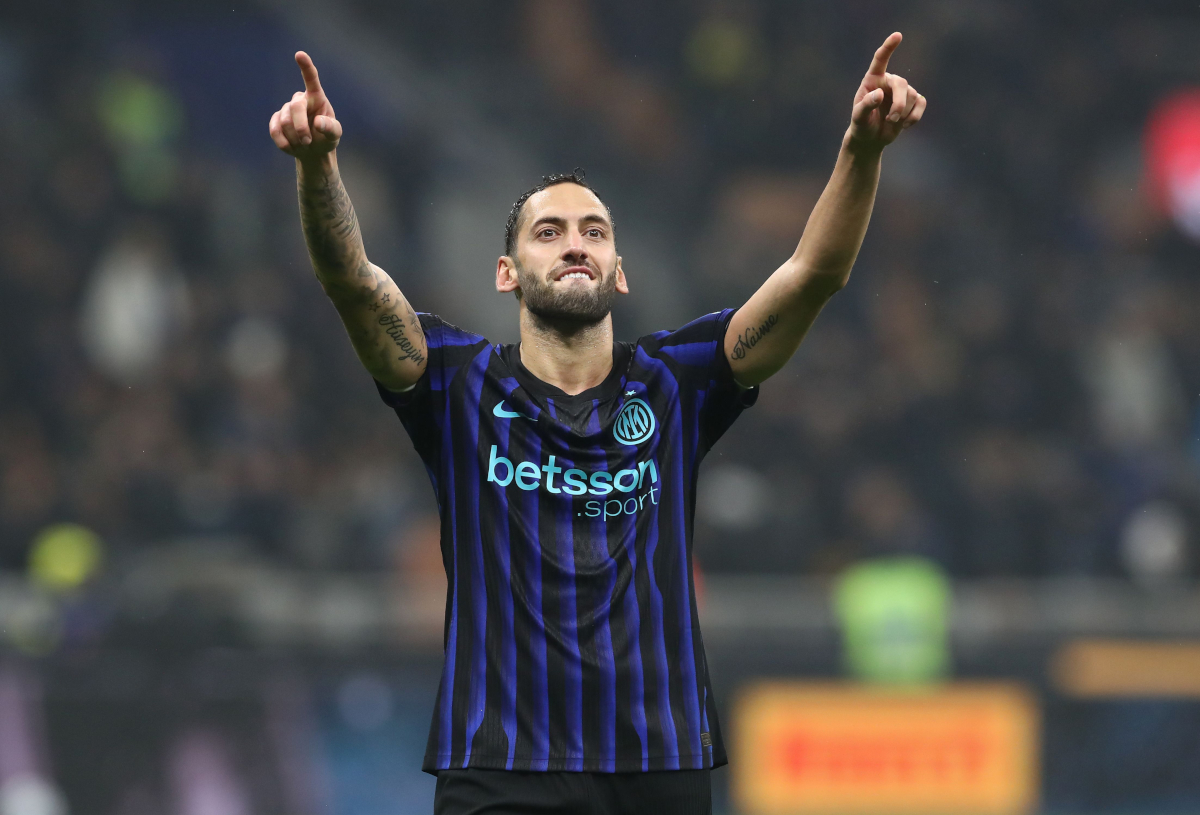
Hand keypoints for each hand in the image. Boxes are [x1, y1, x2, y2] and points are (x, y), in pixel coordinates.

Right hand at [269, 51, 341, 158]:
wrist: (313, 151)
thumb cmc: (326, 138)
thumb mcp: (335, 135)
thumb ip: (331, 128)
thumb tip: (317, 122)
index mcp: (317, 97)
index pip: (311, 79)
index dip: (306, 67)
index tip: (300, 54)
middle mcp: (300, 99)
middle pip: (295, 107)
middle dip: (301, 127)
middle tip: (308, 142)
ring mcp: (286, 109)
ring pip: (284, 121)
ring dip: (295, 139)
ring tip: (304, 145)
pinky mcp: (275, 120)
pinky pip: (274, 130)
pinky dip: (284, 143)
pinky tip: (292, 147)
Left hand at [846, 33, 925, 153]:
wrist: (871, 138)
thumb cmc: (861, 125)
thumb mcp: (858, 118)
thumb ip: (866, 105)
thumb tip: (879, 93)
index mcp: (872, 79)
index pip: (880, 59)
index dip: (889, 47)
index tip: (897, 35)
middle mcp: (888, 81)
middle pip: (901, 84)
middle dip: (899, 103)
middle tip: (891, 119)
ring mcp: (902, 91)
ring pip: (911, 96)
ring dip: (903, 114)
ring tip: (890, 122)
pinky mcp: (913, 101)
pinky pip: (921, 103)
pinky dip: (914, 116)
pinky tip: (904, 125)